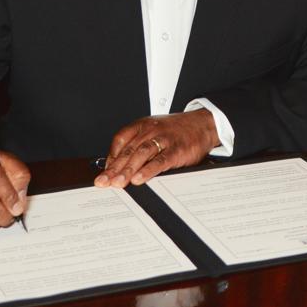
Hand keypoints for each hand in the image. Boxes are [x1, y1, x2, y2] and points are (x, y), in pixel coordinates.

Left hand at [95, 109, 219, 188]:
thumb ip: (138, 145)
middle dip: (114, 168)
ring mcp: (164, 139)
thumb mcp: (154, 131)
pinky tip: (139, 179)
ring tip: (117, 183)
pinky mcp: (176, 150)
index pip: (120, 140)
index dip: (110, 157)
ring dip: (127, 170)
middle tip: (103, 182)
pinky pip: (160, 161)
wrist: (203, 123)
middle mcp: (151, 130)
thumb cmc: (176, 130)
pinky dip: (148, 170)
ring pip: (141, 154)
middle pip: (128, 150)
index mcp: (143, 125)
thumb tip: (119, 165)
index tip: (104, 172)